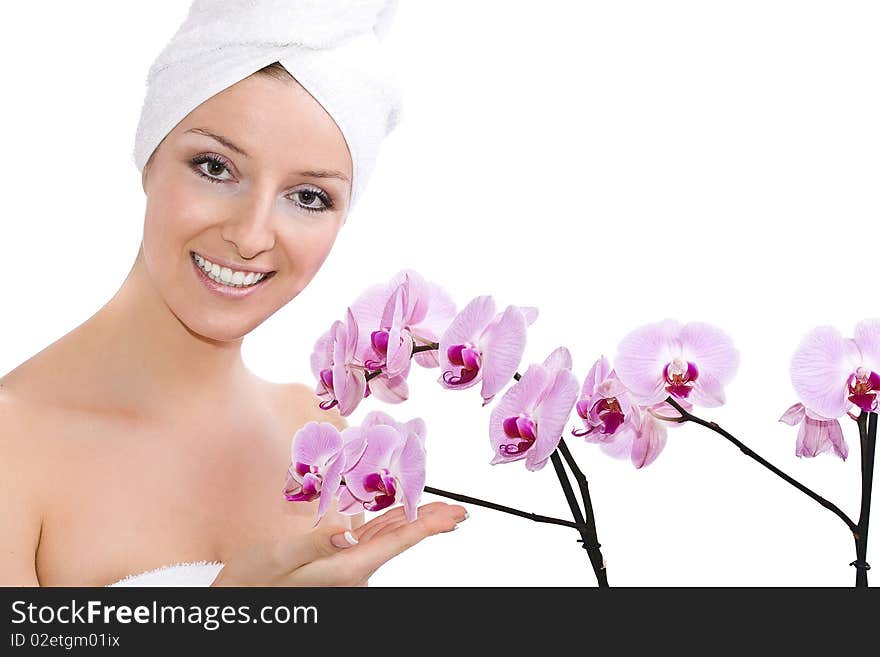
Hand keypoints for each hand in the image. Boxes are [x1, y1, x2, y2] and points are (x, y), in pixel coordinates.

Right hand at [211, 501, 467, 586]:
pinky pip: (368, 541)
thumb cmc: (252, 584)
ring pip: (386, 539)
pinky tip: (396, 514)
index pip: (397, 541)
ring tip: (437, 509)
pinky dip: (386, 524)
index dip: (428, 524)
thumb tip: (349, 529)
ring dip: (411, 521)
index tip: (455, 516)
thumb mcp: (280, 558)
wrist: (236, 602)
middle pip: (399, 539)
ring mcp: (345, 570)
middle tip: (458, 510)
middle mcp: (352, 572)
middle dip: (429, 521)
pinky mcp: (336, 565)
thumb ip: (316, 542)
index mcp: (345, 570)